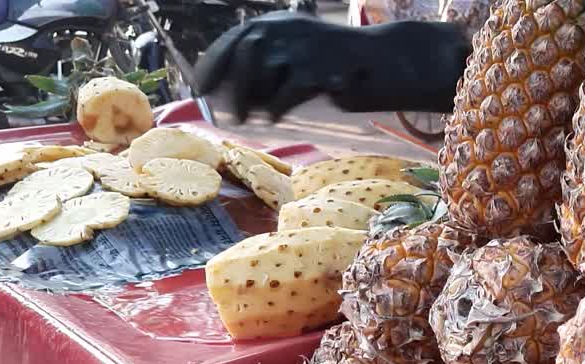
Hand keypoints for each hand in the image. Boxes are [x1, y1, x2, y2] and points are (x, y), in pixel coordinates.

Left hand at [196, 14, 471, 122]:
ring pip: (259, 73)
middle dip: (227, 86)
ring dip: (247, 99)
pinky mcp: (316, 71)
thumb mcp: (302, 50)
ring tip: (247, 119)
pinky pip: (285, 92)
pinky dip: (274, 107)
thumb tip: (238, 92)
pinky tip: (272, 118)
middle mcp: (285, 30)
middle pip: (243, 55)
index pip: (235, 40)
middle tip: (226, 113)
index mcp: (278, 23)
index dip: (213, 65)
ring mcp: (301, 49)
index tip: (201, 89)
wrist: (383, 61)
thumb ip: (274, 61)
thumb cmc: (340, 64)